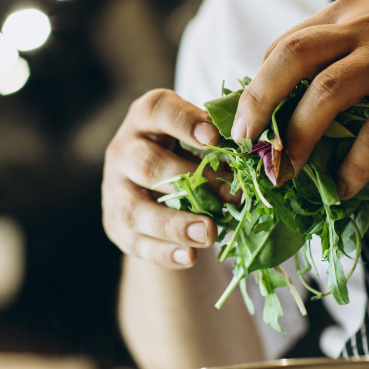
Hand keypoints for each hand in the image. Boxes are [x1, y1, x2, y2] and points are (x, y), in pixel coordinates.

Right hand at [103, 89, 232, 268]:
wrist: (154, 186)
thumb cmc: (186, 151)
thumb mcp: (197, 137)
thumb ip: (219, 141)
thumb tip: (254, 156)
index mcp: (145, 119)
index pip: (157, 111)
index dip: (184, 121)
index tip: (214, 136)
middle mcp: (123, 151)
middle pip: (145, 163)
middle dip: (187, 180)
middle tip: (227, 195)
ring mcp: (114, 190)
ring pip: (134, 209)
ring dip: (173, 224)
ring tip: (208, 234)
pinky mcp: (114, 224)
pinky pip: (135, 241)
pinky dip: (163, 252)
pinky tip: (189, 257)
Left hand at [232, 0, 368, 197]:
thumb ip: (337, 60)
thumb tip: (285, 108)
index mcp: (347, 14)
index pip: (283, 45)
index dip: (257, 85)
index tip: (246, 123)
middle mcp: (363, 26)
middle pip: (289, 57)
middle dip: (257, 103)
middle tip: (246, 143)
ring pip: (322, 95)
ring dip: (297, 139)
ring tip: (285, 175)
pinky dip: (353, 167)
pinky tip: (344, 189)